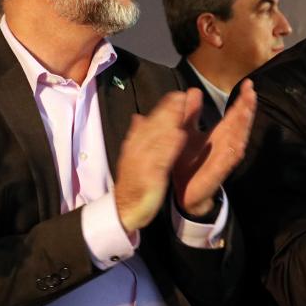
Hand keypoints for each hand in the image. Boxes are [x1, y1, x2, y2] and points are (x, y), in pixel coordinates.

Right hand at [114, 91, 188, 234]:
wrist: (124, 210)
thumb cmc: (133, 184)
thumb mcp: (133, 158)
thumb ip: (137, 138)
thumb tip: (139, 117)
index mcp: (134, 146)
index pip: (148, 123)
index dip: (161, 109)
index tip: (175, 95)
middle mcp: (136, 151)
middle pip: (152, 127)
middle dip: (166, 110)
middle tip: (180, 95)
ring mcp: (142, 163)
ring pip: (156, 138)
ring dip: (168, 121)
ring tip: (181, 108)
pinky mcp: (150, 177)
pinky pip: (161, 159)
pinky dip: (169, 146)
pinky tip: (180, 136)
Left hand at [172, 81, 255, 216]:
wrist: (183, 192)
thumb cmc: (188, 161)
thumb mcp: (186, 131)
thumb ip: (191, 113)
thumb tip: (193, 90)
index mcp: (218, 134)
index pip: (234, 113)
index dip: (242, 99)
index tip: (248, 83)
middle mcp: (225, 144)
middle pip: (240, 123)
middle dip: (246, 107)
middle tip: (251, 91)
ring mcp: (224, 158)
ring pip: (238, 139)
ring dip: (243, 125)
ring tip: (247, 109)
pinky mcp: (218, 172)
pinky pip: (228, 161)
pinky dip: (234, 151)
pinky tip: (239, 142)